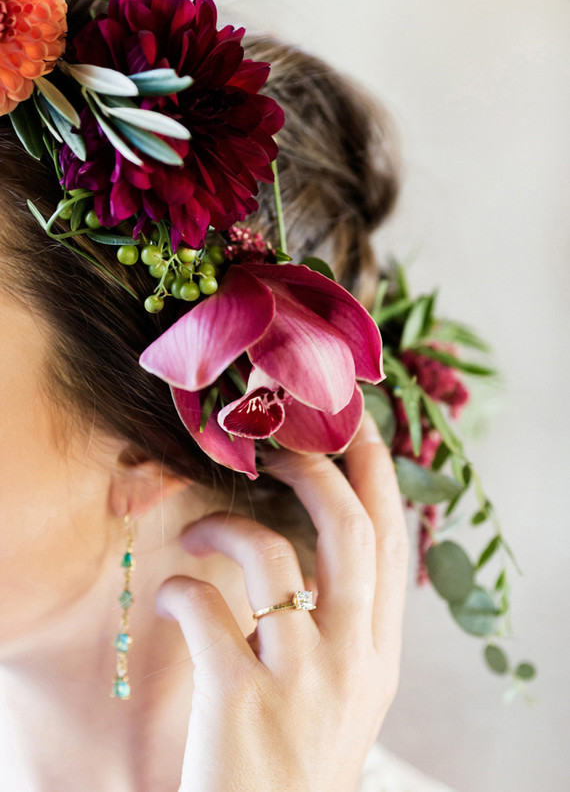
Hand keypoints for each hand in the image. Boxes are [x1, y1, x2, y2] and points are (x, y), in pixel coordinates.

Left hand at [156, 413, 408, 791]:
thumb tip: (315, 554)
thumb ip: (343, 627)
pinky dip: (180, 587)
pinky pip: (205, 606)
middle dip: (318, 468)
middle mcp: (352, 660)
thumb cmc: (296, 767)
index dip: (374, 472)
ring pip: (272, 555)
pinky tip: (169, 595)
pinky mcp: (240, 700)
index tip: (354, 424)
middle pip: (350, 529)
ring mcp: (301, 680)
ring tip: (199, 527)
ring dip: (226, 524)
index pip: (390, 540)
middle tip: (281, 442)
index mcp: (379, 654)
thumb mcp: (344, 695)